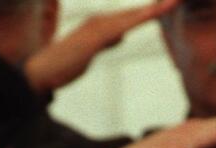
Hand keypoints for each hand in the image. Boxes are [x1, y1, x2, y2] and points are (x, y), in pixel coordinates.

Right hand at [24, 0, 179, 92]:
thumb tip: (121, 34)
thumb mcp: (93, 50)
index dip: (155, 9)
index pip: (135, 16)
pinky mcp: (93, 39)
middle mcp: (101, 21)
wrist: (41, 72)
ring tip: (174, 2)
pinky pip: (120, 28)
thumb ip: (107, 40)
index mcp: (103, 25)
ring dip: (154, 9)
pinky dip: (137, 20)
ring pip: (132, 17)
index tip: (174, 3)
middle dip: (160, 5)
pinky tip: (151, 16)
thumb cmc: (64, 64)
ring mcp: (97, 28)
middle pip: (138, 12)